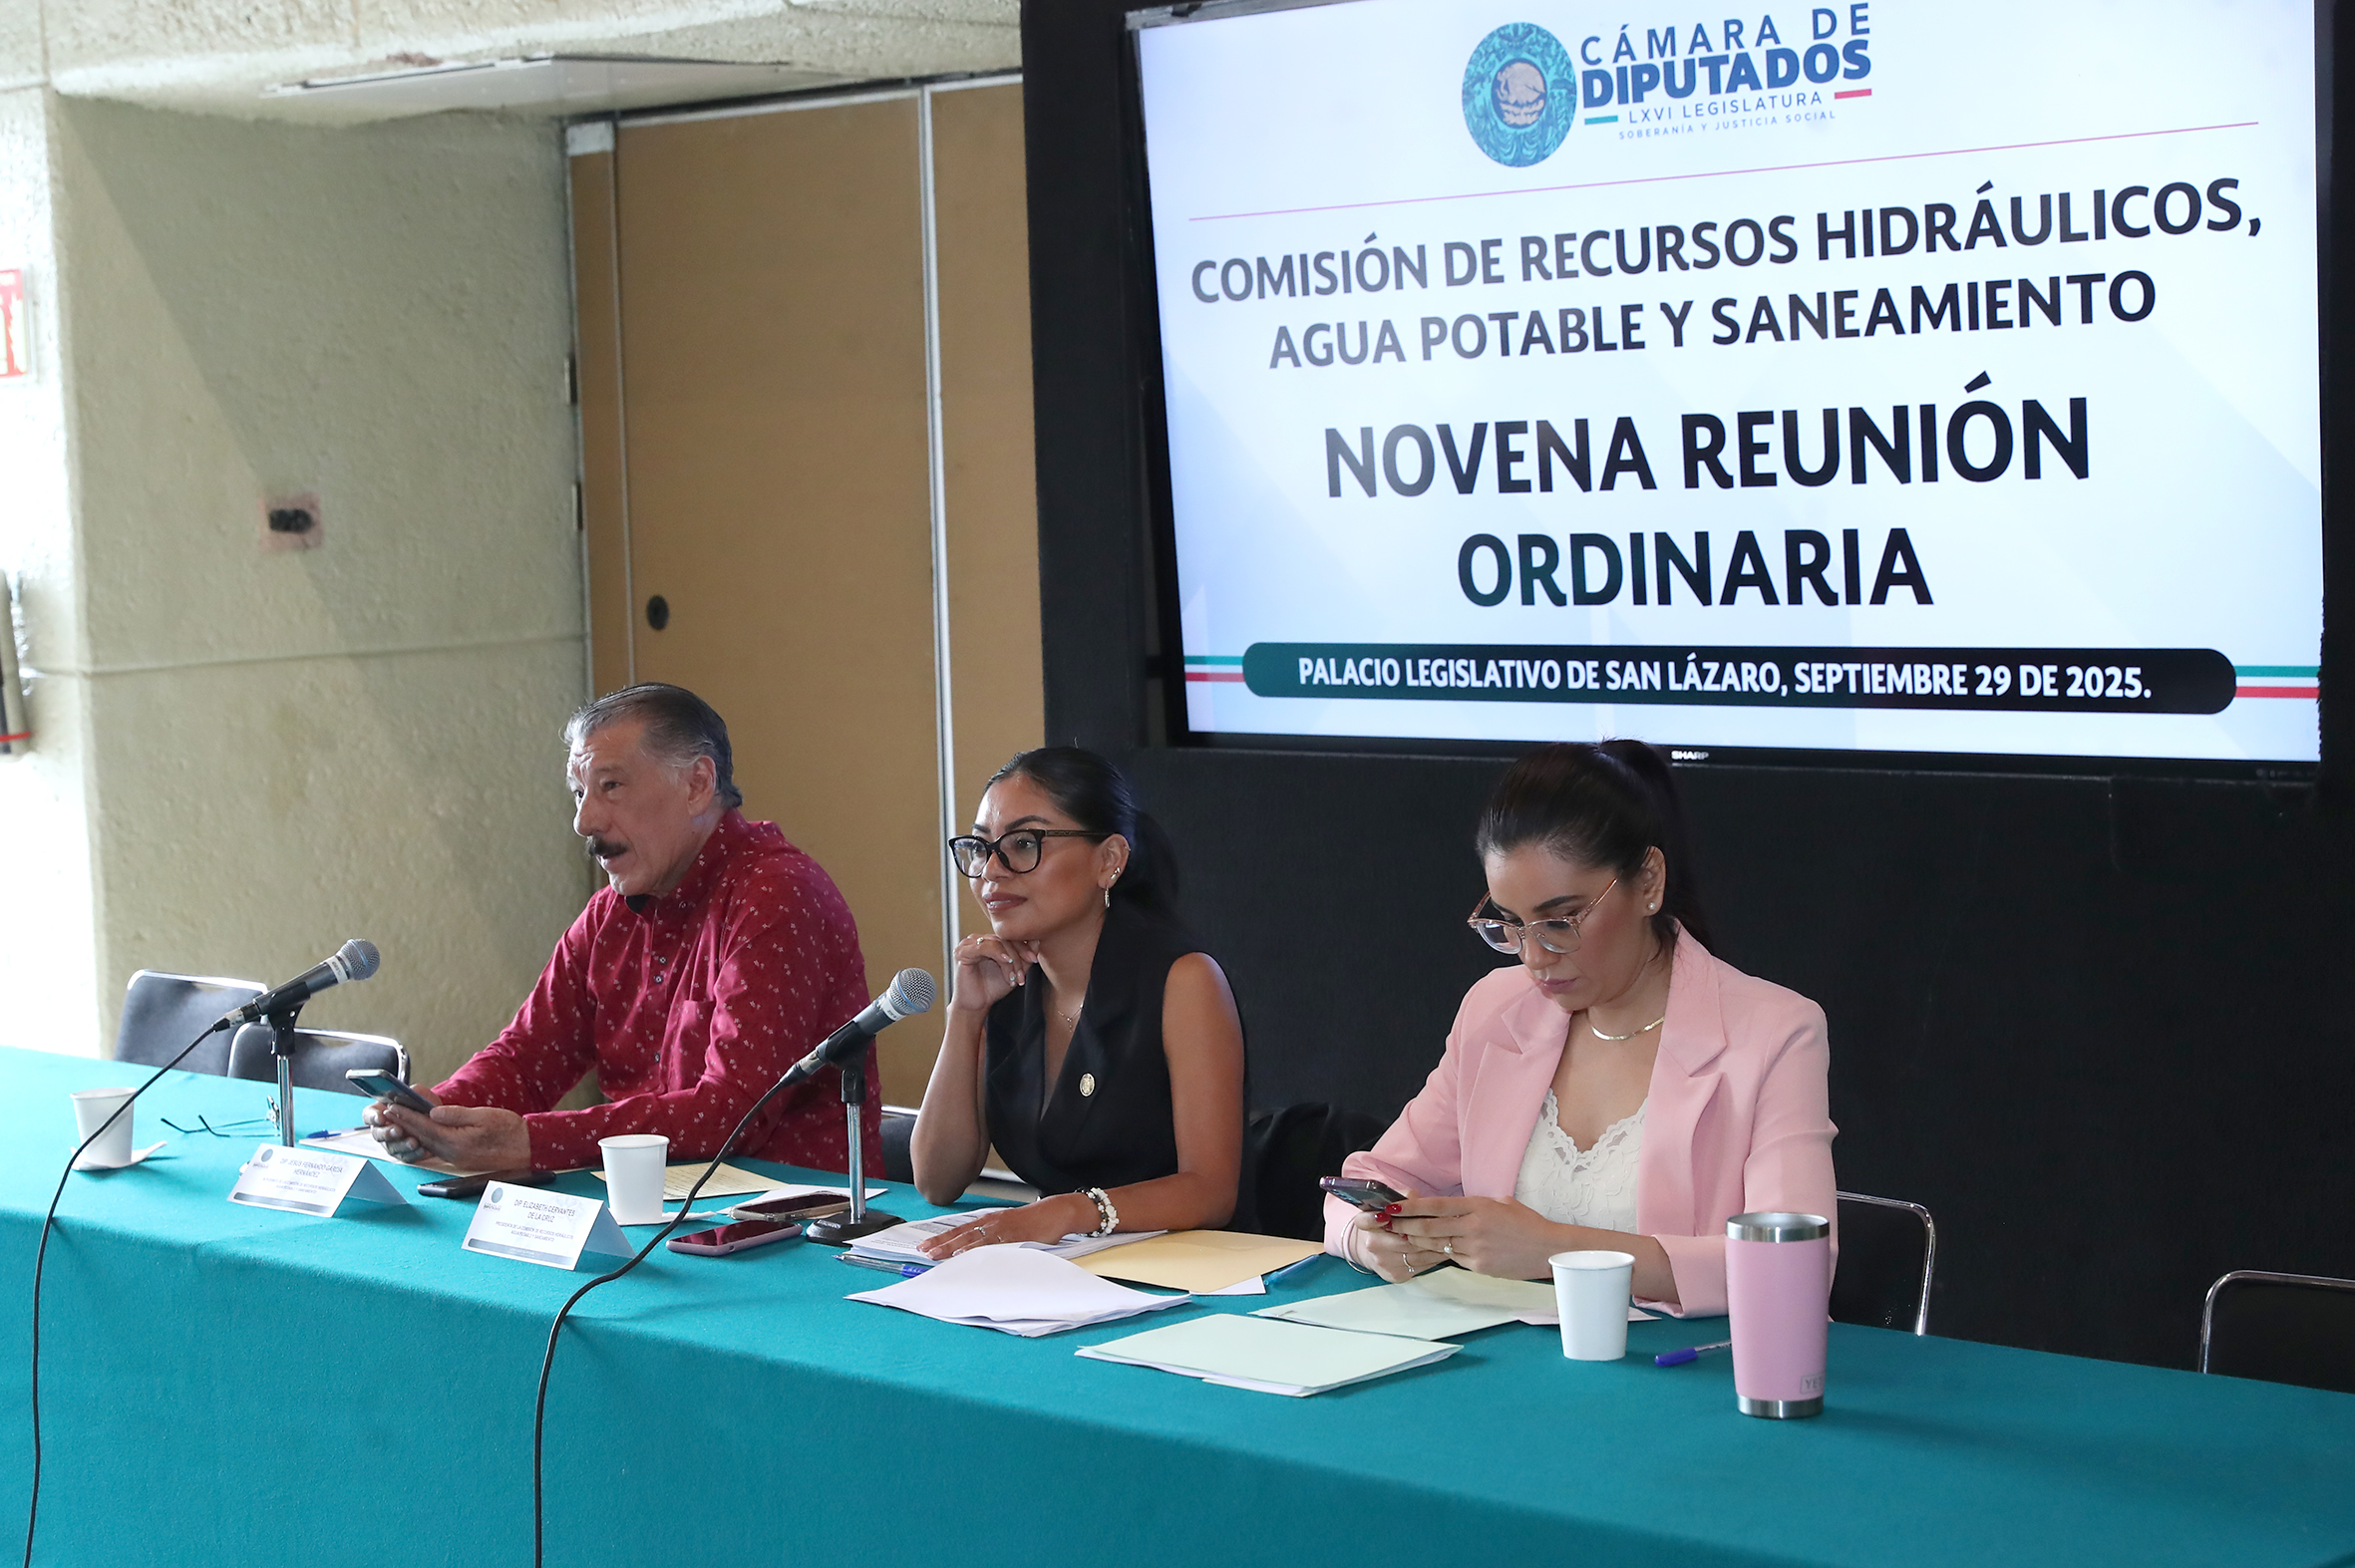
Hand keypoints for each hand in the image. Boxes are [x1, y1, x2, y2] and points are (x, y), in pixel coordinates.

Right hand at [360, 1089, 439, 1160]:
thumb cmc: (421, 1104)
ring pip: (392, 1148)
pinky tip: (423, 1150)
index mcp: (380, 1112)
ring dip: (402, 1146)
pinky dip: (414, 1154)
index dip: (373, 1117)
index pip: (368, 1115)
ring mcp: (392, 1144)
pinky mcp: (404, 1154)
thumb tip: (407, 1094)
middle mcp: (382, 1130)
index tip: (380, 1117)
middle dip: (387, 1133)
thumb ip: (411, 1092)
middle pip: (378, 1134)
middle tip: (398, 1130)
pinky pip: (406, 1157)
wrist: (436, 1120)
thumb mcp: (418, 1093)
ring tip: (414, 1142)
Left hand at [366, 1099, 529, 1171]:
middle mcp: (451, 1152)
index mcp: (456, 1142)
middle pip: (420, 1135)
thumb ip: (456, 1115)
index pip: (424, 1126)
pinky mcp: (459, 1158)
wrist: (527, 1149)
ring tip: (397, 1119)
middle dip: (403, 1123)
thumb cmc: (509, 1131)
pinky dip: (423, 1136)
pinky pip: (435, 1146)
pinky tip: (418, 1130)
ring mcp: (454, 1157)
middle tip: (386, 1111)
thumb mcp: (484, 1116)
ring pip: (426, 1142)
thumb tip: (433, 1112)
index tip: (392, 1106)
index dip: (406, 1115)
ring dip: (410, 1130)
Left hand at [915, 1194, 1094, 1259]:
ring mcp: (1002, 1229)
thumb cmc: (1035, 1222)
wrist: (1056, 1212)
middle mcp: (993, 1222)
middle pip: (962, 1234)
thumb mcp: (1010, 1228)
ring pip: (973, 1239)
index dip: (944, 1239)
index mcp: (991, 1221)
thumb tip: (978, 1252)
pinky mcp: (1014, 1236)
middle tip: (924, 1251)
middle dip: (942, 1243)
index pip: (962, 1231)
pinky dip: (977, 1250)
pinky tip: (966, 1255)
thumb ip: (994, 1239)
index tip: (927, 1245)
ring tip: (937, 1254)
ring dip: (954, 1247)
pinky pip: (992, 1244)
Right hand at [948, 933, 1038, 1015]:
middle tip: (1023, 973)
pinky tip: (1007, 961)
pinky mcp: (962, 951)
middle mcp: (979, 939)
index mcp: (990, 941)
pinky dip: (998, 953)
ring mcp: (969, 944)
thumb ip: (1024, 957)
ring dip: (1010, 959)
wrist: (976, 1005)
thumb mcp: (1014, 970)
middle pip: (1005, 939)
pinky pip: (984, 947)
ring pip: (997, 943)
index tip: (1034, 959)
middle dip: (1018, 956)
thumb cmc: (993, 988)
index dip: (1024, 946)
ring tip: (1014, 976)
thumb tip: (1037, 942)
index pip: (1010, 936)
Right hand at [1344, 1192, 1441, 1282]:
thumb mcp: (1394, 1204)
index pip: (1365, 1221)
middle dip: (1425, 1233)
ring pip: (1416, 1254)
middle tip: (1445, 1226)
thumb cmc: (1390, 1222)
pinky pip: (1421, 1266)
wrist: (1376, 1249)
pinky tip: (1443, 1249)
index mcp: (1365, 1223)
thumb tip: (1422, 1203)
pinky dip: (1434, 1258)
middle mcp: (1371, 1244)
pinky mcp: (1394, 1275)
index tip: (1385, 1216)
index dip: (1373, 1219)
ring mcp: (1383, 1261)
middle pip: (1403, 1240)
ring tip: (1449, 1237)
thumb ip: (1406, 1199)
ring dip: (1435, 1246)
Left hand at [1383, 1194, 1565, 1280]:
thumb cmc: (1525, 1223)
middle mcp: (1472, 1226)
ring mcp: (1474, 1248)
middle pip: (1429, 1227)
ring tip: (1399, 1236)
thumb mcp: (1499, 1203)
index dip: (1411, 1206)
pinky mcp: (1478, 1266)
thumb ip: (1472, 1205)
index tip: (1392, 1206)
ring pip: (1436, 1245)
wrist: (1547, 1249)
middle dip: (1404, 1225)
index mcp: (1477, 1206)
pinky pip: (1452, 1258)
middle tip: (1386, 1223)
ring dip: (1415, 1241)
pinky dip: (1439, 1253)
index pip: (1436, 1205)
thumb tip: (1448, 1207)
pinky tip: (1426, 1251)